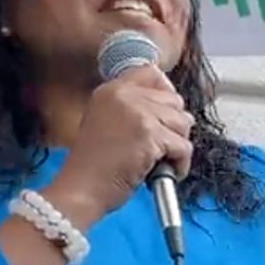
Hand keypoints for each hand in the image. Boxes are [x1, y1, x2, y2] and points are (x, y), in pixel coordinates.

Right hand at [47, 65, 193, 227]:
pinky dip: (180, 164)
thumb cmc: (91, 167)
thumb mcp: (102, 123)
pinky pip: (183, 146)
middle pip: (173, 100)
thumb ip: (129, 110)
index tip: (167, 112)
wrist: (80, 190)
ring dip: (178, 145)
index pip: (151, 73)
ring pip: (183, 122)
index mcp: (111, 91)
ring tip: (161, 161)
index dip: (165, 92)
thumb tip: (167, 111)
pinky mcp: (150, 135)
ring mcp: (138, 113)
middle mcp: (124, 96)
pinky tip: (164, 173)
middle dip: (174, 125)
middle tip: (161, 146)